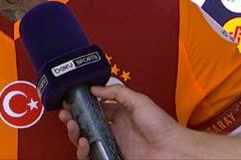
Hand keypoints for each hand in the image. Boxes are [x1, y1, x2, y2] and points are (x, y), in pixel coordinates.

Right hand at [58, 85, 188, 159]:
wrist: (174, 150)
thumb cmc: (162, 126)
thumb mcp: (139, 101)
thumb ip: (118, 93)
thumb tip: (96, 88)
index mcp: (120, 114)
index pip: (94, 108)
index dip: (81, 105)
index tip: (70, 101)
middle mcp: (114, 130)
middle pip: (86, 125)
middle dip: (73, 119)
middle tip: (66, 115)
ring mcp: (112, 145)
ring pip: (85, 141)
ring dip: (75, 134)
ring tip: (74, 127)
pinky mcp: (112, 158)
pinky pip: (92, 156)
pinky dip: (83, 151)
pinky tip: (84, 142)